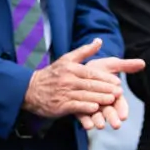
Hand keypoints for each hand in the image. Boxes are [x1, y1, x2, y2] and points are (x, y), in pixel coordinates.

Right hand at [23, 39, 143, 123]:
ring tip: (111, 100)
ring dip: (99, 98)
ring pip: (84, 96)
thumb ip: (84, 51)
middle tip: (119, 92)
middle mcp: (68, 80)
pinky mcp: (59, 105)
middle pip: (90, 85)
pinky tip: (94, 109)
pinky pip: (74, 106)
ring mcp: (63, 93)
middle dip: (106, 89)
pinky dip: (84, 107)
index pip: (91, 73)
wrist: (30, 89)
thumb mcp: (66, 59)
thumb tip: (99, 41)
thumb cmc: (52, 74)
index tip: (117, 82)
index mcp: (71, 69)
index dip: (105, 78)